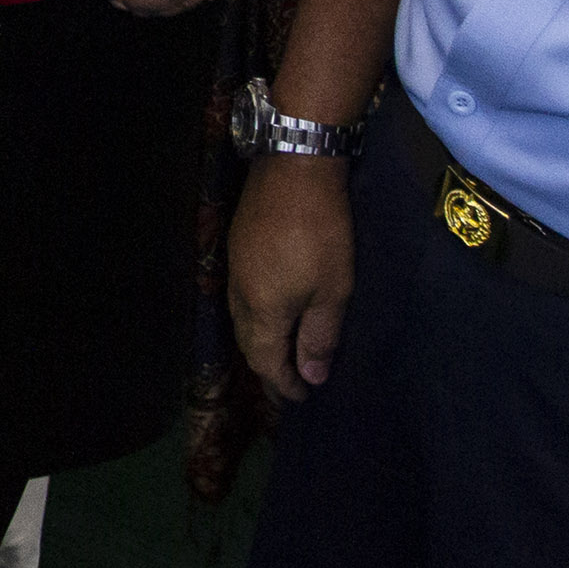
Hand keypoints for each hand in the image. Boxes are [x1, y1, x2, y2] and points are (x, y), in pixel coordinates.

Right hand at [229, 154, 354, 398]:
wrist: (294, 168)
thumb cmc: (321, 233)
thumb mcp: (333, 290)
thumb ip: (320, 336)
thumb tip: (312, 376)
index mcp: (264, 312)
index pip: (267, 362)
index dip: (284, 384)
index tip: (302, 398)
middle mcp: (241, 296)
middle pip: (248, 344)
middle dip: (267, 368)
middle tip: (289, 384)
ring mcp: (235, 269)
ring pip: (241, 321)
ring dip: (259, 343)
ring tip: (280, 353)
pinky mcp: (238, 247)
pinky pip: (240, 298)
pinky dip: (255, 318)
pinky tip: (269, 312)